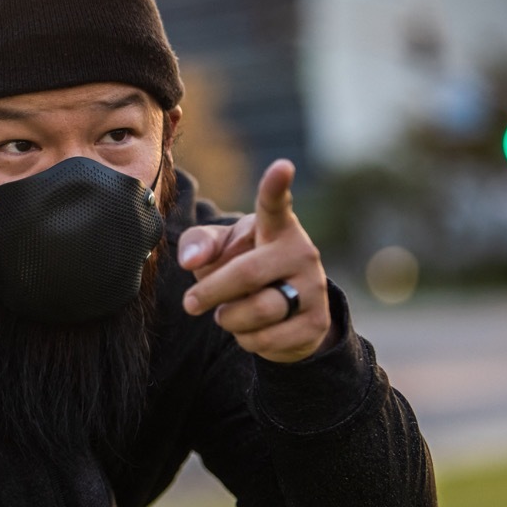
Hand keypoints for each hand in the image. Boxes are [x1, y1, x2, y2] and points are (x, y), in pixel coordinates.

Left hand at [177, 159, 333, 362]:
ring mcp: (314, 287)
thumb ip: (198, 244)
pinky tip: (251, 331)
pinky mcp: (316, 323)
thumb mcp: (218, 250)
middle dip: (210, 291)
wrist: (285, 312)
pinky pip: (268, 339)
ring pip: (257, 310)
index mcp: (276, 227)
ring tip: (228, 313)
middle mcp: (301, 252)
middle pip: (246, 273)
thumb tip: (190, 262)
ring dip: (228, 318)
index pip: (274, 205)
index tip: (282, 166)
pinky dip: (247, 340)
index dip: (276, 186)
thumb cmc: (243, 266)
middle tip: (190, 303)